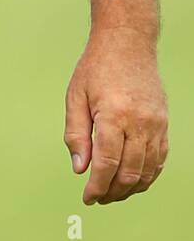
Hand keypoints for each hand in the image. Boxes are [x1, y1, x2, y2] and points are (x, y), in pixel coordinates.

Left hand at [64, 27, 167, 203]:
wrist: (128, 42)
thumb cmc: (97, 67)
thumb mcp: (75, 96)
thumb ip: (76, 134)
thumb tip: (80, 169)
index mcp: (113, 115)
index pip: (107, 164)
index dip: (97, 186)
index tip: (88, 197)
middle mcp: (139, 122)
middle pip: (129, 172)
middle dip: (112, 192)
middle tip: (98, 198)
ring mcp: (155, 124)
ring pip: (147, 170)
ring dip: (130, 188)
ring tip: (112, 192)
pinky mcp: (163, 123)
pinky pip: (159, 159)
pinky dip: (146, 175)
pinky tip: (132, 180)